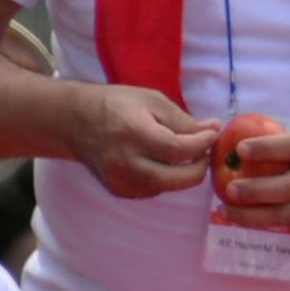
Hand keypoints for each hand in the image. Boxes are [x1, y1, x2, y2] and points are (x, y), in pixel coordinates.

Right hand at [71, 84, 215, 199]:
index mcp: (133, 133)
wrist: (75, 122)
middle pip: (176, 178)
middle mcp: (125, 161)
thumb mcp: (151, 100)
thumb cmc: (116, 105)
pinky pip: (153, 190)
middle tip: (205, 151)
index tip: (213, 134)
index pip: (177, 149)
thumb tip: (213, 129)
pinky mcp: (119, 190)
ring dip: (184, 174)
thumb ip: (183, 119)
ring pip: (167, 187)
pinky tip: (165, 163)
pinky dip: (166, 179)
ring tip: (187, 155)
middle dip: (199, 167)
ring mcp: (120, 180)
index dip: (202, 144)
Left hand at [218, 127, 289, 230]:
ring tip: (227, 212)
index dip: (265, 148)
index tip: (240, 149)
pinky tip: (246, 219)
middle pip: (287, 187)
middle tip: (229, 189)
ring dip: (253, 215)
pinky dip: (267, 221)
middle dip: (255, 190)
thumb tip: (251, 147)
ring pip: (286, 213)